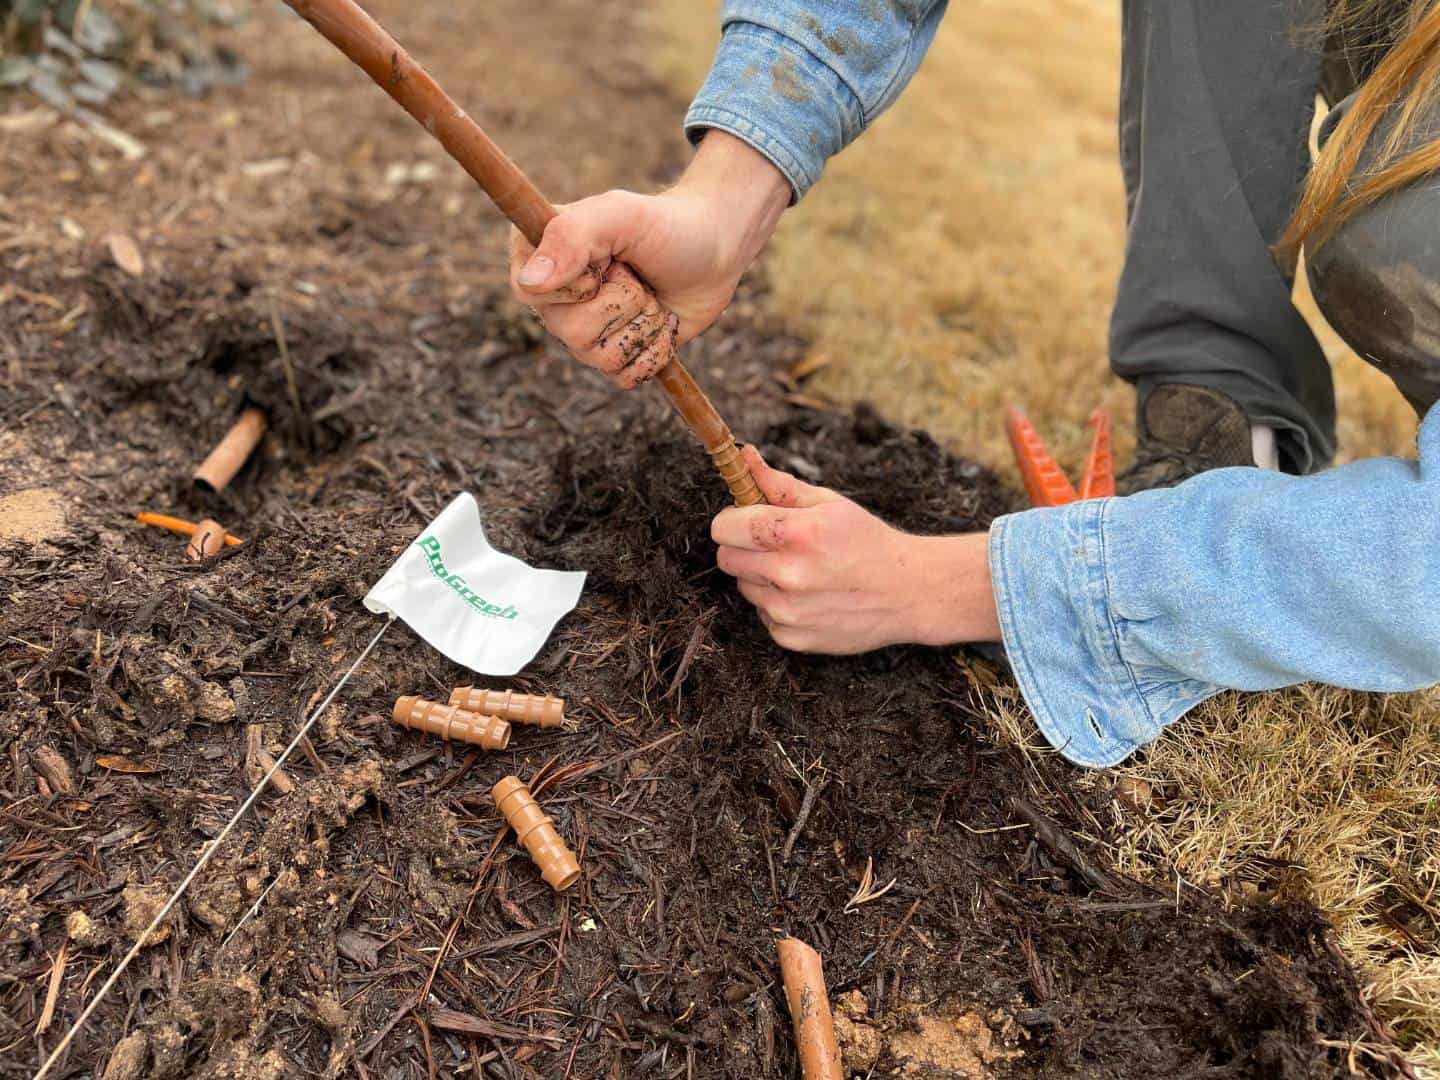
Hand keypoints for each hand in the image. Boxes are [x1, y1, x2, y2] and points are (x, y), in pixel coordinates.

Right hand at [509, 131, 789, 386]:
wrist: (715, 250)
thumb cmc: (665, 226)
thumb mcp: (619, 215)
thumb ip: (570, 237)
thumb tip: (530, 283)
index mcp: (538, 253)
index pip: (530, 292)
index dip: (578, 284)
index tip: (608, 260)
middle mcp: (555, 297)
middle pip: (570, 332)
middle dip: (622, 303)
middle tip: (636, 277)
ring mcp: (583, 330)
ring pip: (600, 358)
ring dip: (643, 325)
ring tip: (651, 295)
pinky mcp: (616, 356)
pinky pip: (625, 377)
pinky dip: (655, 350)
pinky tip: (662, 321)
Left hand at [711, 447, 1001, 652]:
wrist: (909, 592)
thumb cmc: (869, 542)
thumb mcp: (829, 503)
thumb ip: (779, 484)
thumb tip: (744, 457)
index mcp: (797, 534)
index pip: (725, 527)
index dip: (732, 520)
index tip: (744, 519)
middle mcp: (789, 575)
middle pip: (726, 558)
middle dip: (742, 547)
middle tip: (774, 544)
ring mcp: (788, 611)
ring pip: (744, 586)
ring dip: (762, 577)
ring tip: (801, 571)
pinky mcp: (791, 637)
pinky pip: (763, 614)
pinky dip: (778, 604)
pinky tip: (810, 596)